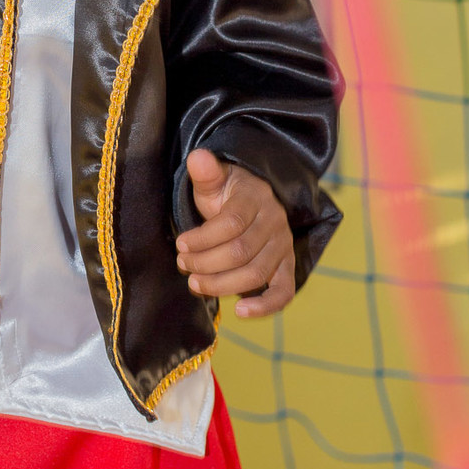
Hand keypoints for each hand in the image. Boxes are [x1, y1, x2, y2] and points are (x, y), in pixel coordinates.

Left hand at [175, 149, 294, 316]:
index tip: (181, 244)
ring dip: (222, 285)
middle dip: (206, 263)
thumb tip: (197, 157)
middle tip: (183, 265)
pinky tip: (240, 311)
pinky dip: (265, 306)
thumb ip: (205, 172)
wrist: (254, 200)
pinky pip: (284, 292)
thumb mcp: (214, 181)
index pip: (231, 223)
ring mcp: (283, 246)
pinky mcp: (287, 267)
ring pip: (256, 273)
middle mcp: (274, 222)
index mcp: (255, 198)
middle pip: (241, 252)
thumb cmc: (227, 194)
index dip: (203, 238)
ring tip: (195, 283)